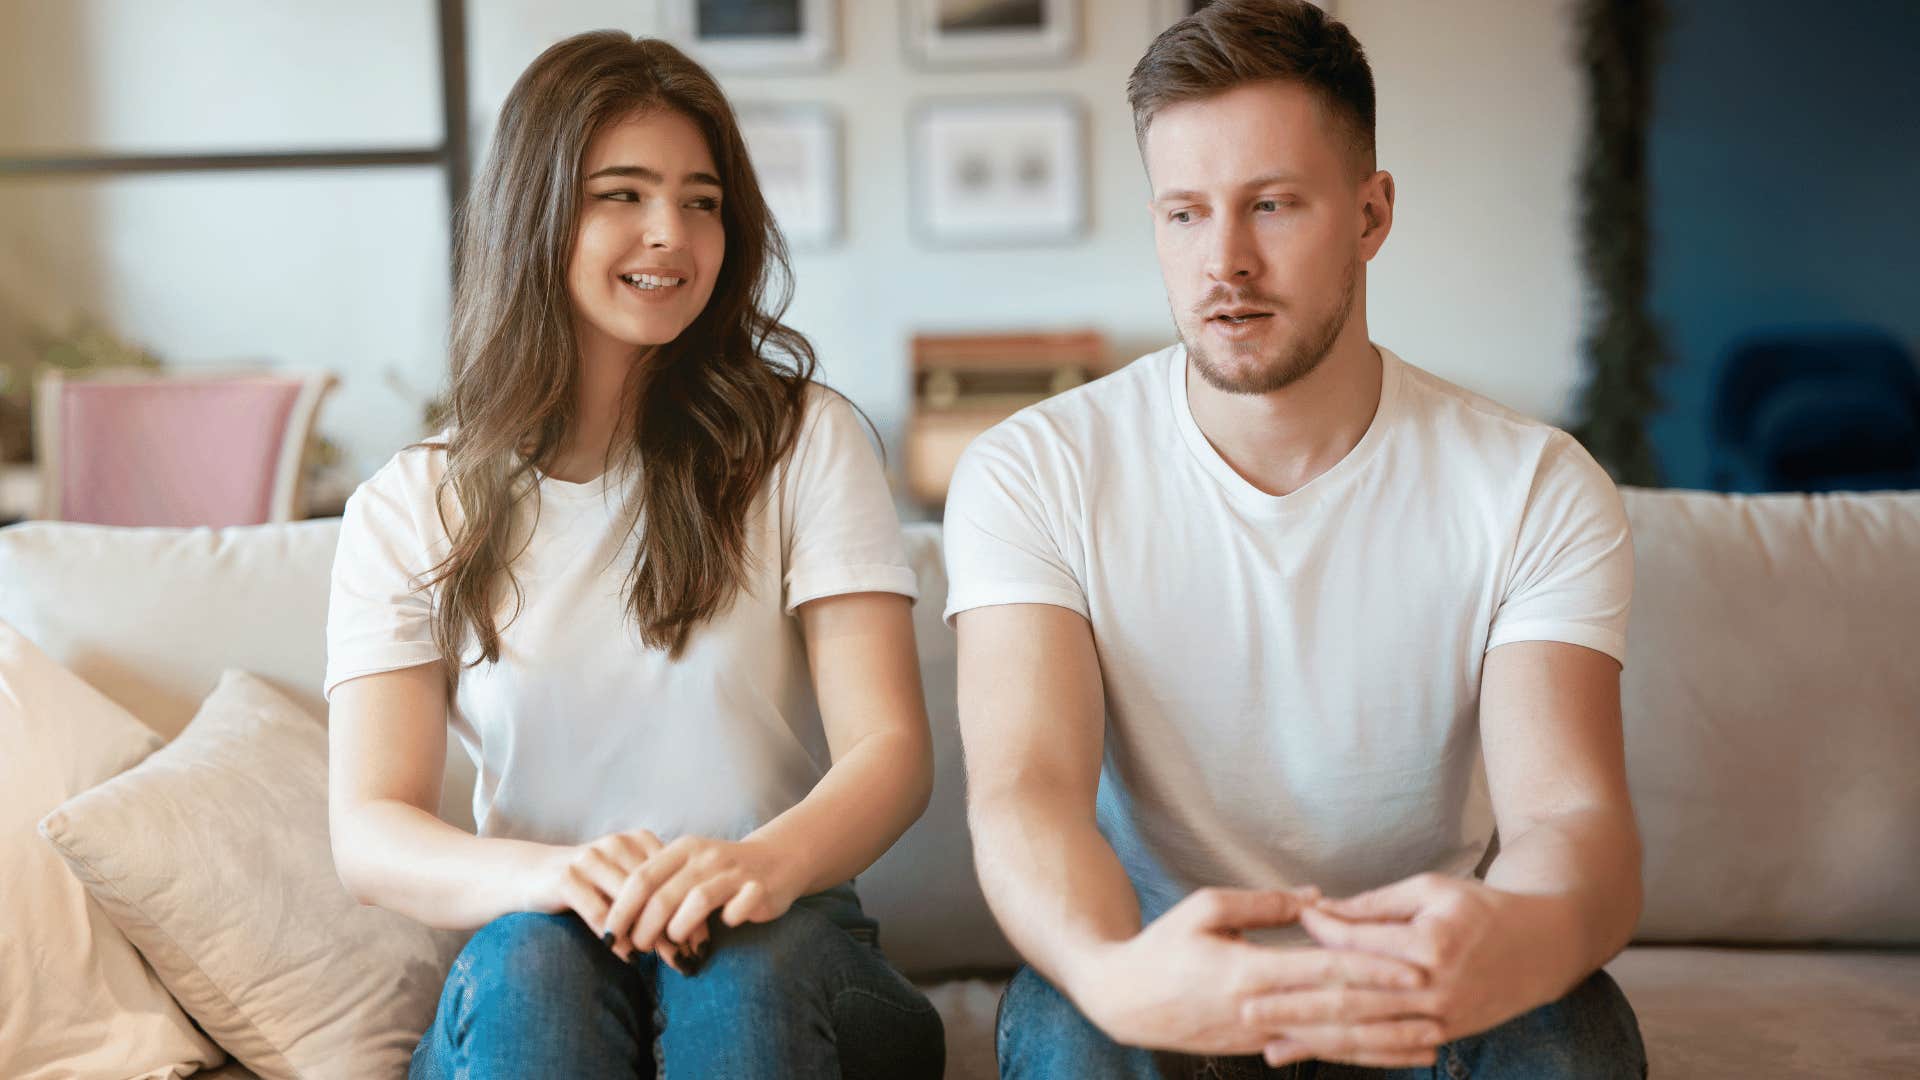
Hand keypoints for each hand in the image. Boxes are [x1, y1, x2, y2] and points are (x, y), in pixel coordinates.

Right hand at [523, 828, 688, 970]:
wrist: (531, 875)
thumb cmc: (590, 886)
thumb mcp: (625, 885)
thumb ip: (656, 900)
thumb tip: (696, 940)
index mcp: (639, 841)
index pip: (676, 876)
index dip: (692, 910)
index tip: (704, 945)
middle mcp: (617, 844)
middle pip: (656, 890)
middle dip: (674, 927)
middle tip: (689, 959)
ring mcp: (591, 858)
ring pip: (630, 901)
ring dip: (649, 935)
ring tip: (665, 961)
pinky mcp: (566, 878)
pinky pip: (598, 912)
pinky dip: (617, 937)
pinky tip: (628, 957)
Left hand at [607, 836, 802, 971]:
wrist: (778, 859)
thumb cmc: (720, 872)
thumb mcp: (686, 870)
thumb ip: (657, 889)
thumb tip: (617, 925)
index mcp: (683, 849)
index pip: (641, 878)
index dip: (621, 909)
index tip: (609, 934)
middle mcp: (707, 857)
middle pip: (664, 895)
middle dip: (644, 928)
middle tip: (638, 948)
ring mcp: (735, 872)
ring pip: (697, 901)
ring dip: (678, 929)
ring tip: (673, 944)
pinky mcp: (759, 888)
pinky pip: (738, 908)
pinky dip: (727, 920)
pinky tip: (723, 926)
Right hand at [1072, 887, 1428, 1057]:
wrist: (1123, 1001)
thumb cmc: (1161, 947)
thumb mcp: (1203, 908)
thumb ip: (1262, 904)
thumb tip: (1317, 899)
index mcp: (1248, 971)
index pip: (1322, 970)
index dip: (1371, 969)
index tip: (1413, 966)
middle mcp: (1259, 1010)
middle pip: (1337, 1013)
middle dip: (1391, 1013)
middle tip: (1439, 1008)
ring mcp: (1260, 1035)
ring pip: (1332, 1042)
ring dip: (1384, 1044)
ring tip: (1429, 1043)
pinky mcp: (1257, 1047)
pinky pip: (1315, 1051)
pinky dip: (1355, 1054)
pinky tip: (1386, 1055)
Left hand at [1265, 873, 1569, 1067]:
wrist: (1544, 947)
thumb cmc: (1481, 907)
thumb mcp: (1430, 889)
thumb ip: (1374, 905)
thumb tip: (1318, 913)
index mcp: (1430, 943)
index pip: (1358, 945)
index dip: (1318, 935)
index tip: (1283, 928)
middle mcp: (1434, 988)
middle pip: (1352, 999)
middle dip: (1294, 1006)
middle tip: (1245, 1006)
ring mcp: (1440, 1018)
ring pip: (1366, 1034)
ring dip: (1312, 1042)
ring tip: (1266, 1044)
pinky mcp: (1443, 1035)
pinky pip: (1387, 1048)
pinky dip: (1347, 1055)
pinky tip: (1314, 1055)